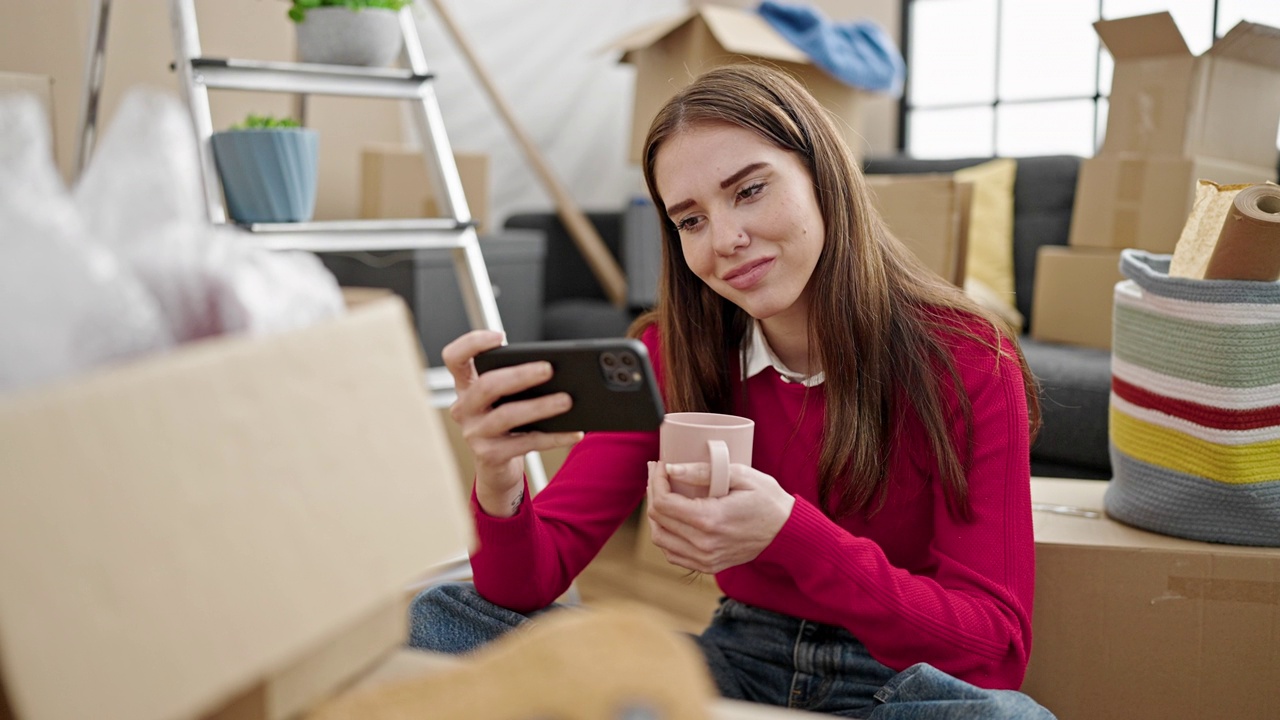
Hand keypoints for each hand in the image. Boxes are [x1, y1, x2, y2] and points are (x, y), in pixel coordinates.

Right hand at [442, 330, 582, 516]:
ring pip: (507, 416)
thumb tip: (558, 369)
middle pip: (486, 386)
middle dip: (519, 375)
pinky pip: (526, 443)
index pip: (454, 358)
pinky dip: (554, 437)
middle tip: (548, 369)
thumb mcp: (504, 397)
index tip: (500, 337)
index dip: (472, 343)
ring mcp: (474, 434)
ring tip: (566, 400)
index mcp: (466, 386)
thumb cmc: (506, 422)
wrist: (497, 466)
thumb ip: (517, 380)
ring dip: (540, 406)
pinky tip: (574, 432)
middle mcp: (464, 409)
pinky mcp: (490, 456)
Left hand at [645, 461, 795, 573]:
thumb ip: (703, 471)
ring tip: (661, 492)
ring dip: (655, 514)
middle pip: (657, 519)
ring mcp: (705, 559)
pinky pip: (672, 553)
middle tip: (657, 472)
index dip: (656, 480)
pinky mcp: (708, 565)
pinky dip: (665, 534)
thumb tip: (672, 469)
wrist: (787, 533)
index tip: (661, 464)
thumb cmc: (768, 500)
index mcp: (710, 521)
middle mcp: (703, 544)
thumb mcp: (741, 475)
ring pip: (660, 538)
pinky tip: (671, 516)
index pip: (663, 503)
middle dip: (652, 491)